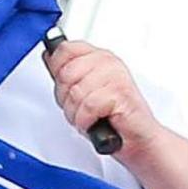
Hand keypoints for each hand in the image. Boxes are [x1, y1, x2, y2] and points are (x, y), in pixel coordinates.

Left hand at [44, 38, 157, 155]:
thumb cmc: (112, 118)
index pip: (66, 49)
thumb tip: (49, 55)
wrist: (138, 139)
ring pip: (75, 93)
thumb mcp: (83, 90)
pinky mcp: (120, 93)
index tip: (67, 86)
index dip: (58, 70)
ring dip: (77, 114)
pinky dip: (86, 121)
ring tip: (89, 117)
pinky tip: (95, 122)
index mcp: (99, 57)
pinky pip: (88, 107)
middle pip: (66, 74)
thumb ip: (66, 72)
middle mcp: (108, 62)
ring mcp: (115, 76)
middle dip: (67, 99)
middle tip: (81, 108)